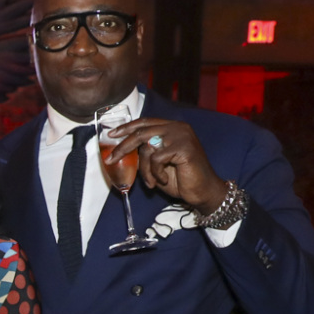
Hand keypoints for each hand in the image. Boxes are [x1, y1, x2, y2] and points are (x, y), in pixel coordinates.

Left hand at [102, 117, 226, 215]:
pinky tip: (164, 179)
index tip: (111, 135)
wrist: (203, 191)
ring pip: (147, 148)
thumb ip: (145, 152)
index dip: (126, 128)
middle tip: (111, 159)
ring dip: (144, 169)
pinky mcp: (184, 147)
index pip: (145, 122)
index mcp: (172, 128)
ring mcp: (182, 136)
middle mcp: (177, 128)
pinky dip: (156, 173)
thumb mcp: (157, 163)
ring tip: (151, 181)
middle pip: (141, 132)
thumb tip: (121, 149)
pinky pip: (157, 159)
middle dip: (123, 147)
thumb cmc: (180, 178)